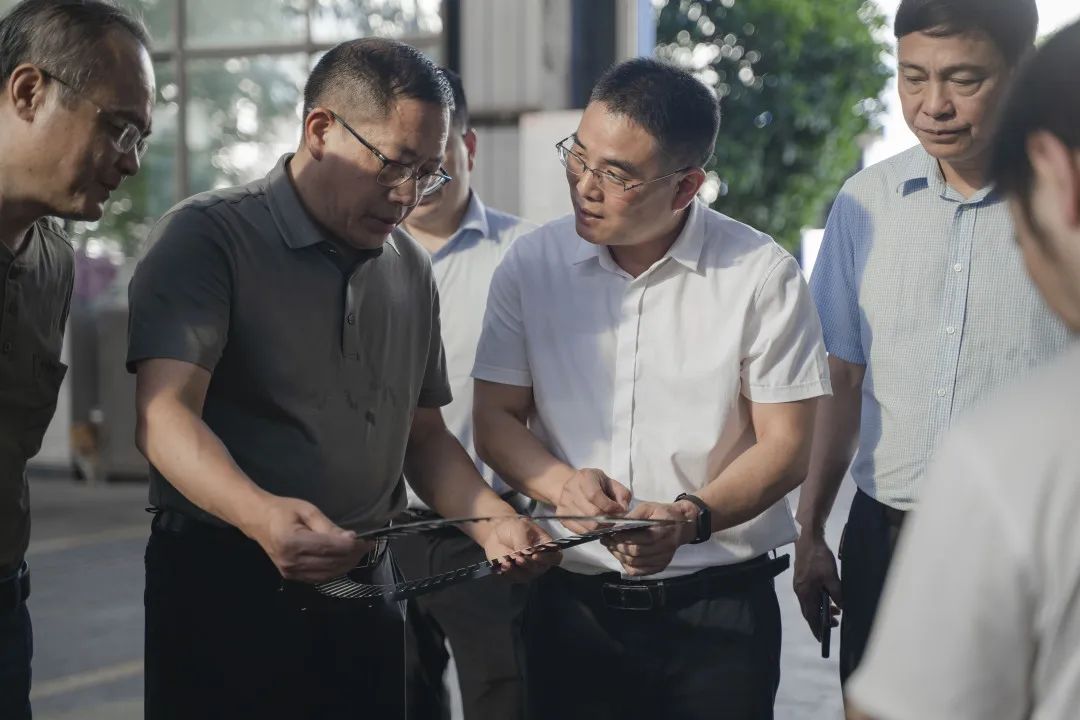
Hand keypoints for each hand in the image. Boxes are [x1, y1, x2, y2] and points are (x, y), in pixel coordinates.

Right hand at [247, 495, 371, 583]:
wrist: (258, 521)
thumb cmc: (282, 511)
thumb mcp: (307, 511)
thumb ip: (328, 527)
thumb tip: (350, 539)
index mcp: (292, 542)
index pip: (330, 549)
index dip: (352, 547)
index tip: (366, 541)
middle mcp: (291, 561)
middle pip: (331, 563)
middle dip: (353, 556)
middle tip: (366, 545)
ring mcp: (290, 572)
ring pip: (328, 574)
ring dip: (347, 565)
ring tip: (358, 552)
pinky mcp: (291, 577)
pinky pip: (320, 578)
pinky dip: (335, 571)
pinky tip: (344, 561)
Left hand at [482, 517, 560, 581]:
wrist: (496, 531)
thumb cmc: (514, 527)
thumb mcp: (521, 528)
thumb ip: (524, 541)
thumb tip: (527, 554)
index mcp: (546, 547)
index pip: (554, 557)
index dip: (548, 559)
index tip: (535, 555)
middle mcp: (540, 561)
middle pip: (540, 568)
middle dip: (529, 565)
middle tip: (519, 558)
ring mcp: (527, 569)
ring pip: (527, 575)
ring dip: (518, 571)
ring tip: (508, 562)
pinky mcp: (515, 574)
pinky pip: (514, 577)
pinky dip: (509, 572)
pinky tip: (504, 565)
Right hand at [554, 468, 631, 532]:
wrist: (572, 485)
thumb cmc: (595, 484)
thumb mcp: (610, 482)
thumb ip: (622, 494)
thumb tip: (623, 509)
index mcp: (584, 477)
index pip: (595, 495)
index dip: (610, 506)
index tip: (620, 510)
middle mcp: (570, 490)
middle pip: (592, 513)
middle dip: (608, 519)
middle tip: (614, 518)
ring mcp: (564, 504)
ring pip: (588, 525)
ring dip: (602, 526)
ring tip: (605, 521)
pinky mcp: (562, 517)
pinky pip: (581, 531)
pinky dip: (592, 531)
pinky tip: (596, 524)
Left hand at [600, 500, 696, 576]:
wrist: (680, 525)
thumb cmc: (662, 514)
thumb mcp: (648, 507)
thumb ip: (633, 515)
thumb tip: (615, 525)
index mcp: (664, 530)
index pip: (642, 538)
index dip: (624, 537)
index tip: (610, 533)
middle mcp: (666, 548)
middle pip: (637, 552)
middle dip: (618, 546)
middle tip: (606, 540)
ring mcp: (663, 560)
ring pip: (636, 563)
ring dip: (619, 556)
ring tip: (610, 547)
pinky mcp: (660, 567)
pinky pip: (639, 572)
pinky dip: (626, 565)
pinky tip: (620, 556)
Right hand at [793, 530, 841, 639]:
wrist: (808, 539)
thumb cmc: (819, 558)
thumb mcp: (831, 577)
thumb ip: (837, 594)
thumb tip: (843, 608)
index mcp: (805, 593)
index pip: (811, 616)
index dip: (817, 628)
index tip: (822, 638)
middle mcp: (800, 591)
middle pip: (809, 611)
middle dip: (821, 619)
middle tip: (835, 623)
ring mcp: (799, 584)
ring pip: (810, 603)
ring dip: (822, 609)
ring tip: (836, 610)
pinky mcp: (802, 578)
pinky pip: (810, 595)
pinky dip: (819, 600)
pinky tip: (828, 596)